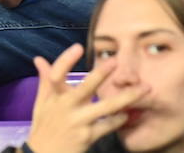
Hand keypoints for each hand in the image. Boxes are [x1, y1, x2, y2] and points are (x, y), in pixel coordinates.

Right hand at [26, 45, 145, 152]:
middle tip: (116, 61)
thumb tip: (39, 59)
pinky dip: (118, 120)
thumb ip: (45, 80)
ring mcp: (78, 122)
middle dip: (101, 74)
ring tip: (143, 89)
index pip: (57, 73)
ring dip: (126, 97)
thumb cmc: (44, 126)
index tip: (79, 47)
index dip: (66, 59)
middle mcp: (66, 107)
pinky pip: (107, 126)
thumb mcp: (41, 103)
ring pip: (105, 107)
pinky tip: (127, 115)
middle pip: (86, 87)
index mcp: (54, 96)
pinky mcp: (87, 136)